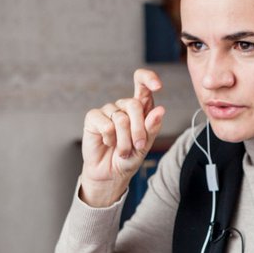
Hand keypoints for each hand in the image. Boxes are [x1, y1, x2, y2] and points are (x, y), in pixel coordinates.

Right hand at [80, 69, 165, 206]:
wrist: (110, 173)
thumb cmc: (129, 157)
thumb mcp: (144, 145)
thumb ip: (152, 128)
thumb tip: (160, 110)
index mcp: (140, 108)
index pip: (143, 83)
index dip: (149, 79)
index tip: (158, 86)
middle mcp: (124, 106)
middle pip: (134, 105)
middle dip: (139, 129)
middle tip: (138, 146)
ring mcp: (108, 110)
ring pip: (121, 119)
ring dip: (124, 141)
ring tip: (123, 152)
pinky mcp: (93, 117)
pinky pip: (106, 125)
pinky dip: (110, 139)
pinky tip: (108, 143)